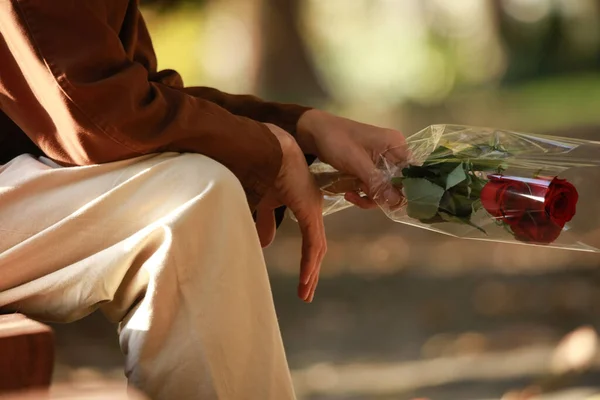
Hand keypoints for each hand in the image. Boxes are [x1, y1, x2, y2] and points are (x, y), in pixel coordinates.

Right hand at [256, 123, 326, 301]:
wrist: (266, 150)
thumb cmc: (264, 170)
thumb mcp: (264, 202)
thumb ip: (266, 222)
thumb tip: (264, 243)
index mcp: (305, 205)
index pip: (310, 238)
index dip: (307, 260)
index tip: (303, 279)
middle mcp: (313, 208)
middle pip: (316, 247)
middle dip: (310, 271)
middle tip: (306, 291)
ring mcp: (313, 210)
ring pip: (316, 248)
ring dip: (310, 273)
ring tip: (305, 292)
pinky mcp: (309, 211)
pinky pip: (312, 242)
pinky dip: (309, 263)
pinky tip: (307, 279)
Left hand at [296, 109, 407, 208]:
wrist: (312, 132)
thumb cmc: (336, 141)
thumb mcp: (357, 162)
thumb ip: (377, 182)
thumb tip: (395, 202)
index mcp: (396, 145)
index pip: (412, 173)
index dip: (405, 191)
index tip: (390, 204)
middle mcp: (393, 153)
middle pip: (399, 184)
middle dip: (382, 196)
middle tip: (362, 198)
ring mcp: (381, 161)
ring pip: (385, 188)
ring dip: (370, 197)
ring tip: (351, 196)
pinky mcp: (369, 168)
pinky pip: (374, 186)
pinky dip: (363, 193)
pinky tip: (349, 194)